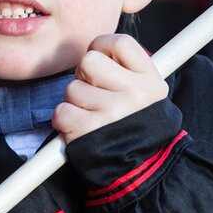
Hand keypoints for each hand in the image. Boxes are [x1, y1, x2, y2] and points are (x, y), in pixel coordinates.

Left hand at [52, 34, 167, 142]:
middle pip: (89, 61)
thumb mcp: (147, 93)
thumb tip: (97, 47)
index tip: (102, 60)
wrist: (140, 169)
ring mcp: (112, 113)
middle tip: (94, 93)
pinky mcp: (89, 132)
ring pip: (71, 88)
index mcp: (150, 81)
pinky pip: (61, 111)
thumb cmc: (136, 125)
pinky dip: (64, 120)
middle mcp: (134, 94)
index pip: (119, 42)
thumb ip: (126, 68)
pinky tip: (80, 127)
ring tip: (92, 115)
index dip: (102, 47)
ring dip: (75, 101)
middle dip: (84, 76)